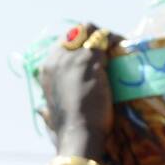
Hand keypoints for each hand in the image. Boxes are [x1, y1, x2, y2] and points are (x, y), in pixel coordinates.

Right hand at [38, 24, 120, 161]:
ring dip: (106, 36)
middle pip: (77, 32)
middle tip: (109, 48)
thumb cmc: (66, 132)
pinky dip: (116, 42)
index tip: (94, 54)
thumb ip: (46, 111)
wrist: (78, 134)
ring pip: (91, 30)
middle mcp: (56, 59)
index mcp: (46, 70)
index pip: (63, 44)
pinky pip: (106, 39)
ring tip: (118, 46)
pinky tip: (124, 49)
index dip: (80, 46)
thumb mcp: (49, 117)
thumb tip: (40, 111)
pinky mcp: (91, 60)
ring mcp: (73, 57)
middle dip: (94, 36)